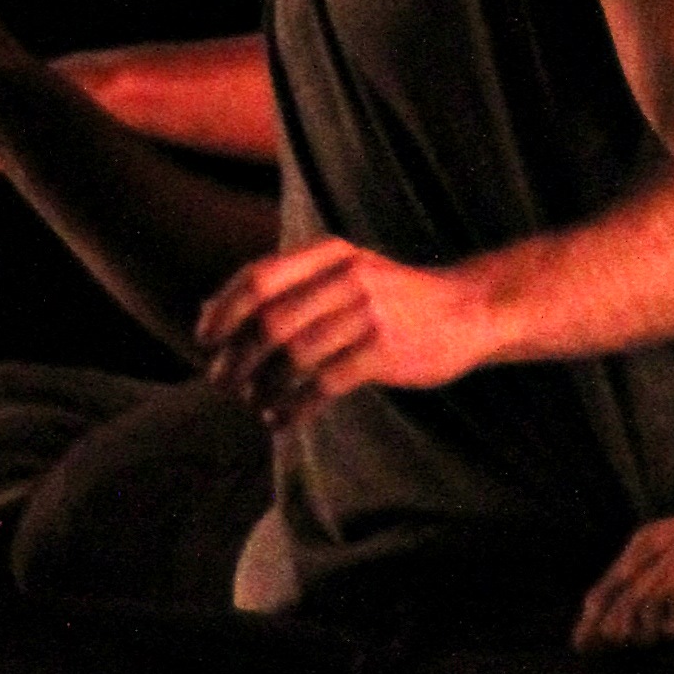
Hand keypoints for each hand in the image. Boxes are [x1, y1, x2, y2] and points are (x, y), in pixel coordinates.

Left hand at [195, 236, 485, 423]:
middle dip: (236, 357)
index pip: (259, 278)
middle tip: (222, 381)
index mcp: (332, 253)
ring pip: (292, 357)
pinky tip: (281, 419)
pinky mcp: (382, 353)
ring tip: (255, 403)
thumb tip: (209, 312)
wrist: (469, 310)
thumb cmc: (394, 296)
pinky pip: (320, 385)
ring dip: (262, 387)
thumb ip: (286, 287)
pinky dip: (292, 408)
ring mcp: (367, 314)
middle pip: (270, 321)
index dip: (224, 310)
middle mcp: (347, 277)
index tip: (204, 339)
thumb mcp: (345, 272)